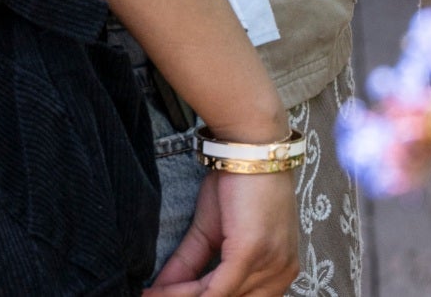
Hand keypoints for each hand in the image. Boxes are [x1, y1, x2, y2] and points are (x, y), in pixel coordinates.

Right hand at [145, 168, 298, 296]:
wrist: (249, 148)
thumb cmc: (238, 184)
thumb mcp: (211, 233)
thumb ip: (190, 267)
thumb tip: (157, 292)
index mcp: (279, 273)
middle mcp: (281, 274)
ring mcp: (270, 265)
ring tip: (149, 295)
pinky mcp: (250, 254)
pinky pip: (215, 292)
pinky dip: (181, 294)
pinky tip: (156, 293)